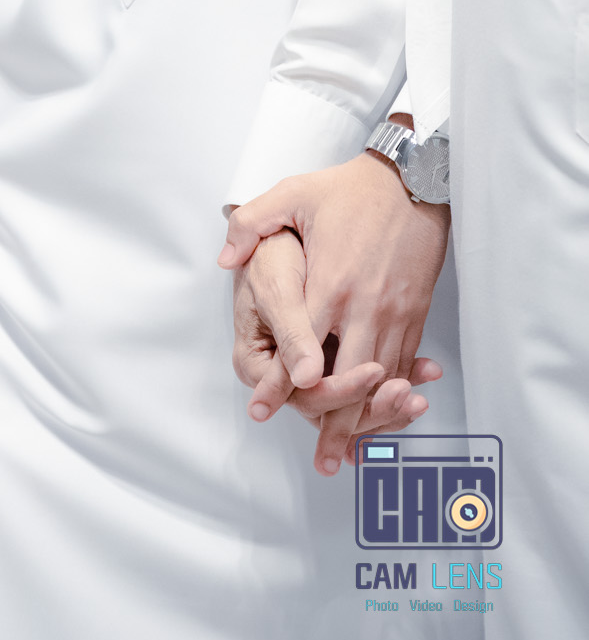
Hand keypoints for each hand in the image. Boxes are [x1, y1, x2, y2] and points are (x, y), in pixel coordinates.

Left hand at [219, 152, 449, 474]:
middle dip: (332, 422)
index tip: (265, 411)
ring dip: (367, 420)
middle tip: (322, 460)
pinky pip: (404, 364)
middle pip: (347, 379)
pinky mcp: (414, 314)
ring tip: (351, 454)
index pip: (302, 346)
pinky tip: (387, 417)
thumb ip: (252, 225)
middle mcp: (363, 307)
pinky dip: (395, 394)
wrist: (413, 179)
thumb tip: (224, 258)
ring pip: (380, 381)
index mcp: (329, 283)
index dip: (283, 382)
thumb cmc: (350, 189)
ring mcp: (393, 313)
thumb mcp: (293, 194)